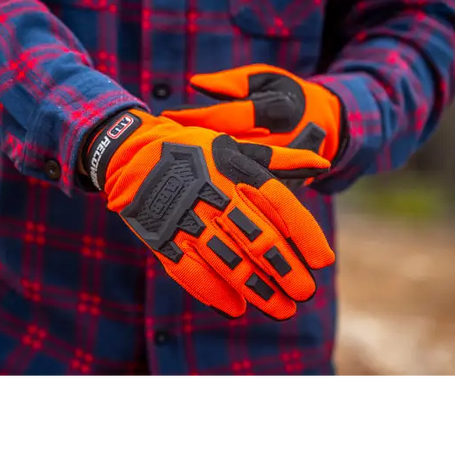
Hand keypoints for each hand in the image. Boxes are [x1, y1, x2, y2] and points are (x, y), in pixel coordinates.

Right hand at [83, 109, 335, 319]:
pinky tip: (234, 308)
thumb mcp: (233, 145)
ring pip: (227, 260)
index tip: (323, 261)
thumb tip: (322, 163)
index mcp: (234, 170)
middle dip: (285, 269)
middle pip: (256, 238)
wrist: (130, 153)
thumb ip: (278, 159)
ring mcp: (186, 219)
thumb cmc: (191, 151)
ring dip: (256, 289)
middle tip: (304, 292)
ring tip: (281, 310)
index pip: (279, 203)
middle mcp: (213, 195)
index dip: (304, 233)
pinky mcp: (162, 237)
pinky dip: (212, 291)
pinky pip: (189, 270)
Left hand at [161, 65, 347, 183]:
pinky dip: (223, 186)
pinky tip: (196, 186)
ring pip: (235, 171)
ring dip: (202, 169)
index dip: (194, 116)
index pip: (227, 115)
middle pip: (226, 147)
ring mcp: (283, 166)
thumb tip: (195, 83)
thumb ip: (231, 83)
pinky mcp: (281, 187)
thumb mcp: (264, 78)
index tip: (166, 114)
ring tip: (171, 167)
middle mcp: (279, 140)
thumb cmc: (286, 94)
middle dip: (192, 145)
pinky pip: (247, 189)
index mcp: (276, 109)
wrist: (327, 124)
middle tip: (161, 144)